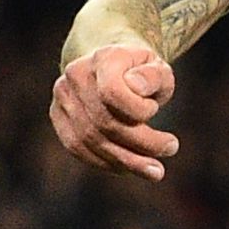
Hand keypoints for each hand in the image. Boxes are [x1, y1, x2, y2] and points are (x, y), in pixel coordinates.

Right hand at [51, 42, 179, 179]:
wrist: (110, 66)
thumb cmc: (140, 72)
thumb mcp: (157, 68)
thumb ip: (153, 77)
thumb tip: (136, 88)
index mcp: (102, 58)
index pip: (112, 92)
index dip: (138, 110)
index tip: (156, 110)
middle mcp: (76, 75)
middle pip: (104, 122)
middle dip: (141, 144)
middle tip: (170, 149)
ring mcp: (63, 97)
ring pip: (91, 141)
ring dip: (127, 161)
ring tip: (155, 170)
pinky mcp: (58, 117)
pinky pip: (79, 149)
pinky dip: (106, 163)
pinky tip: (128, 168)